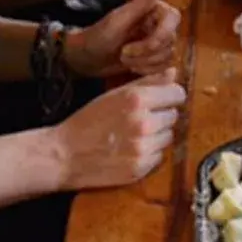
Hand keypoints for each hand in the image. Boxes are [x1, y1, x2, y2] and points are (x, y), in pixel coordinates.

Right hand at [51, 70, 185, 188]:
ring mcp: (143, 148)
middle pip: (173, 116)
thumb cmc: (87, 121)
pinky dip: (149, 153)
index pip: (177, 94)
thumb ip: (147, 82)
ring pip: (168, 137)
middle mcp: (143, 123)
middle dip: (161, 116)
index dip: (170, 96)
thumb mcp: (113, 95)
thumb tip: (173, 73)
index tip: (163, 99)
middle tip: (140, 119)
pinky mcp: (140, 168)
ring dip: (157, 135)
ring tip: (134, 135)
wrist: (64, 155)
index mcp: (136, 99)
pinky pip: (159, 156)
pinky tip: (130, 150)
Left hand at [65, 0, 180, 77]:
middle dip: (146, 52)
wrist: (87, 58)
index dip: (163, 34)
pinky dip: (148, 70)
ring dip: (144, 62)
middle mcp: (159, 24)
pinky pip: (164, 67)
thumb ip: (140, 4)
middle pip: (170, 40)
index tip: (147, 44)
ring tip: (124, 58)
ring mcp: (158, 42)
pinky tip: (132, 67)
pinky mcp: (155, 58)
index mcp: (153, 10)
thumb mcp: (117, 21)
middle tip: (123, 52)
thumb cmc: (98, 36)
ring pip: (168, 55)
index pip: (173, 18)